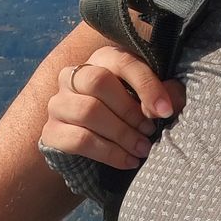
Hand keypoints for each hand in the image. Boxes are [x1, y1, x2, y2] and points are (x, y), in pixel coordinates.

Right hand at [39, 45, 183, 170]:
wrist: (94, 144)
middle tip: (150, 131)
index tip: (165, 111)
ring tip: (142, 148)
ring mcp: (58, 103)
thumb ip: (165, 96)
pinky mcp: (51, 131)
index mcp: (101, 60)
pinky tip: (128, 161)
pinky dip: (109, 153)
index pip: (123, 62)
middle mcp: (73, 76)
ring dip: (121, 133)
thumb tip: (168, 104)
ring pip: (87, 111)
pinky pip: (79, 140)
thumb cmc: (128, 114)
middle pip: (98, 81)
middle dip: (129, 110)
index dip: (146, 86)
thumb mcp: (150, 101)